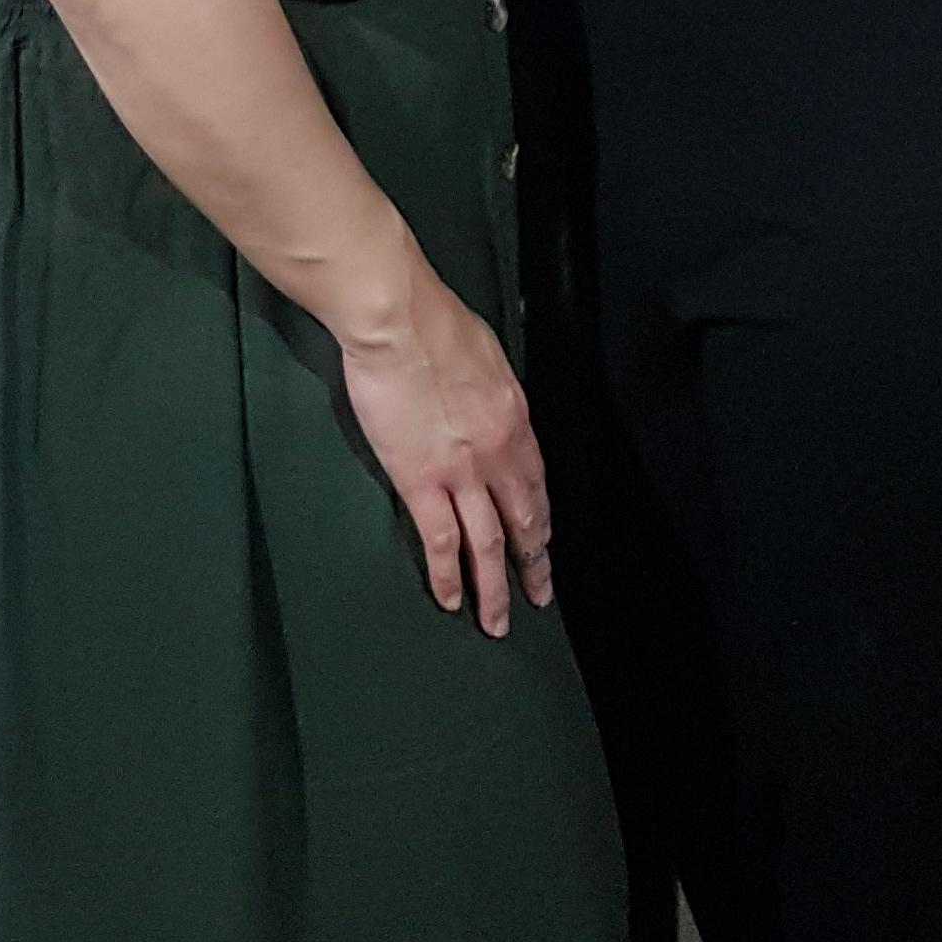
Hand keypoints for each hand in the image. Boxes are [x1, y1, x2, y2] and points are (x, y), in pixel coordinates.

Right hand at [336, 256, 550, 636]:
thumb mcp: (487, 357)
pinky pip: (441, 540)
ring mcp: (462, 472)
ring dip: (496, 587)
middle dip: (533, 562)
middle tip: (540, 594)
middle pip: (523, 519)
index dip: (540, 517)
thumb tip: (488, 409)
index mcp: (515, 419)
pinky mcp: (421, 481)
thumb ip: (492, 394)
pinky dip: (448, 574)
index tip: (542, 541)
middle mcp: (499, 453)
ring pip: (488, 543)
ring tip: (499, 621)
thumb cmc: (436, 323)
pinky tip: (451, 599)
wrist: (399, 321)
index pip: (535, 482)